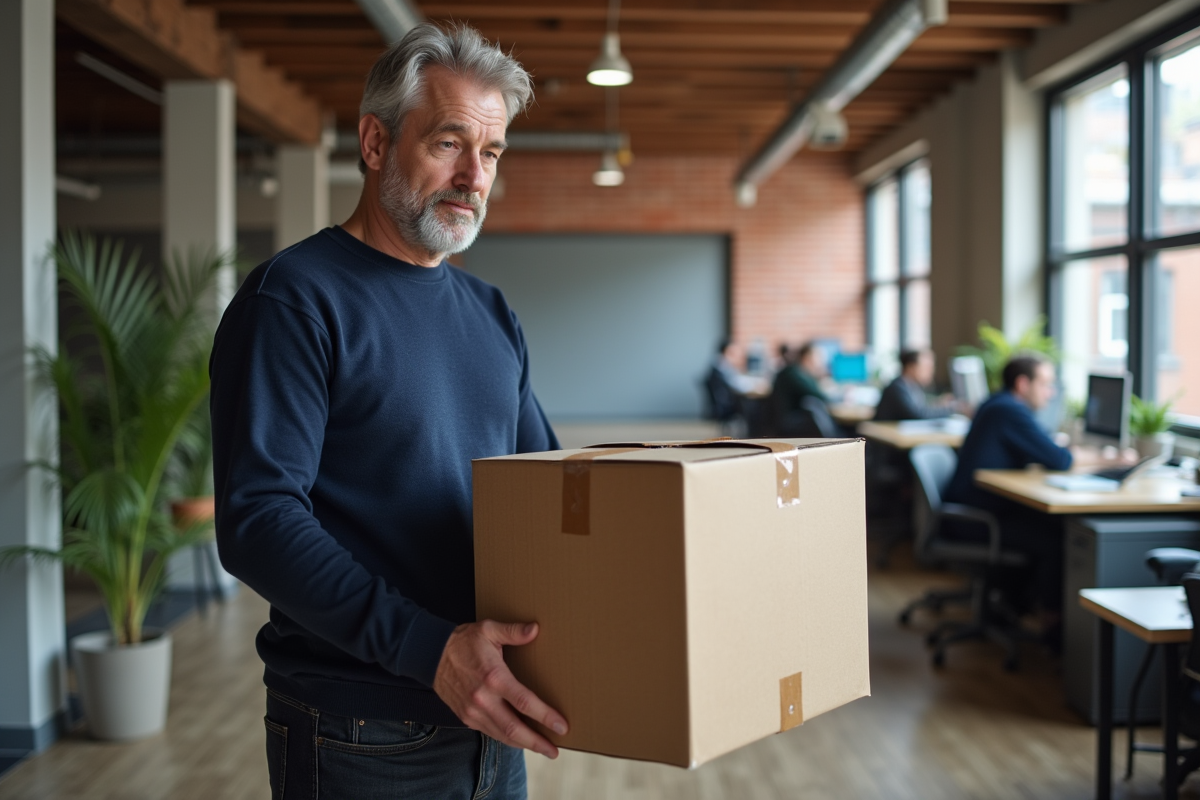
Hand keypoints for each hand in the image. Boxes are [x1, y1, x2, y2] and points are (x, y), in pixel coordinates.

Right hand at [432, 620, 567, 758]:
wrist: (431, 655)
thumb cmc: (463, 641)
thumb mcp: (488, 630)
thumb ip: (513, 631)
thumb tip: (535, 629)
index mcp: (493, 677)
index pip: (524, 702)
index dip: (545, 716)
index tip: (561, 725)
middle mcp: (483, 699)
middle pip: (514, 728)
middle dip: (537, 742)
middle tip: (555, 751)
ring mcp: (473, 711)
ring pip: (502, 735)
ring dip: (524, 744)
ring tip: (543, 748)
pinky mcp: (466, 717)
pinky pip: (490, 732)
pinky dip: (507, 739)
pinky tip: (520, 740)